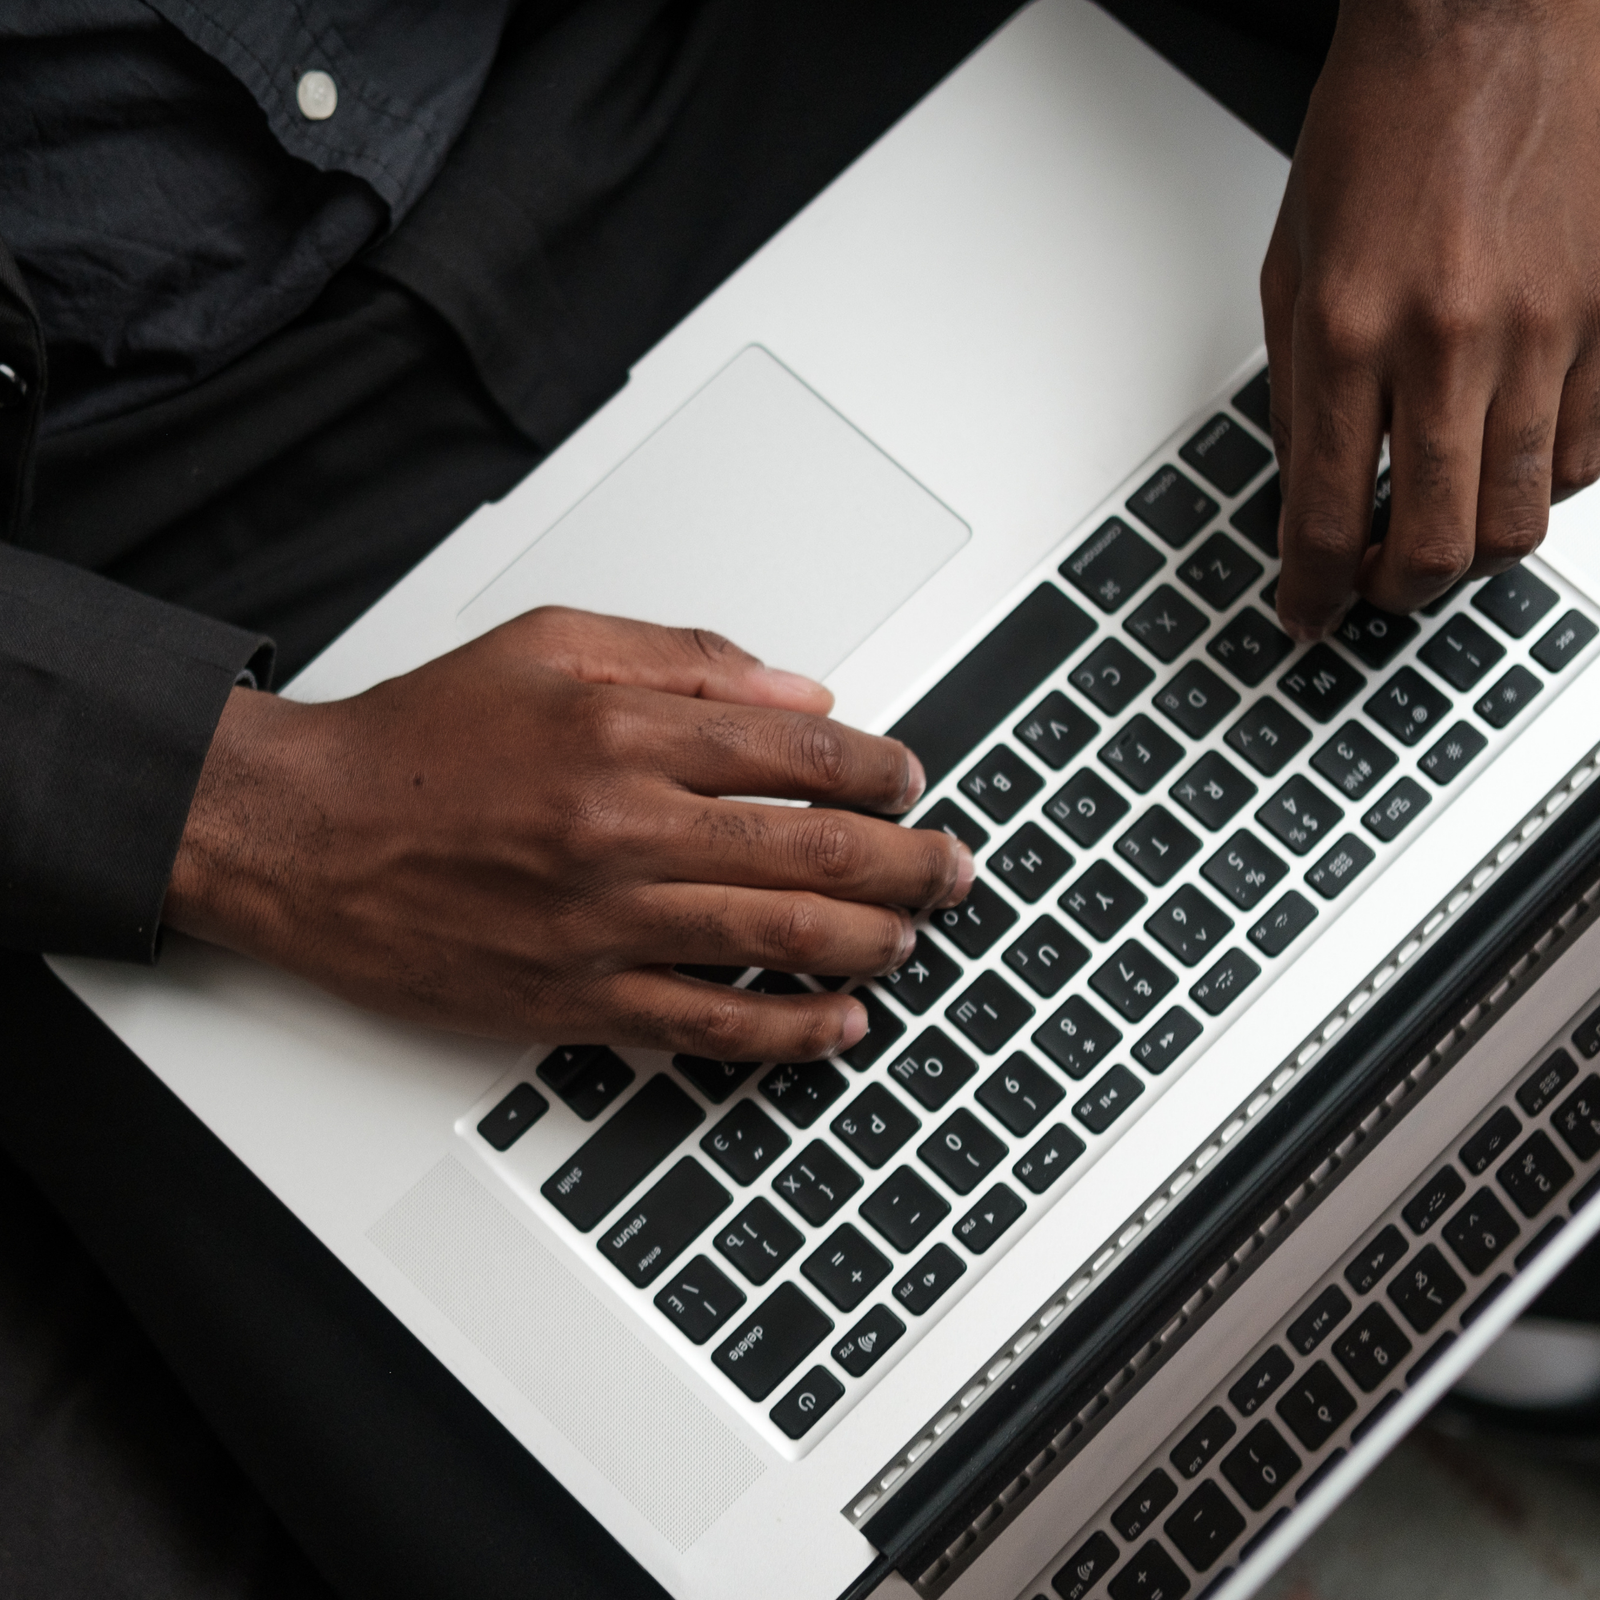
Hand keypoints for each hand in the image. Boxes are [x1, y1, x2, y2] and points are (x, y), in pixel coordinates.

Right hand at [163, 608, 971, 1058]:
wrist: (309, 834)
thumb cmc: (424, 739)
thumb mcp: (552, 645)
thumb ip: (687, 660)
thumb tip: (803, 695)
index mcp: (627, 733)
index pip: (803, 754)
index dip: (882, 771)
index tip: (910, 781)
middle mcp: (626, 829)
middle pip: (817, 853)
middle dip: (912, 863)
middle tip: (954, 869)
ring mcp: (605, 924)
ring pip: (781, 942)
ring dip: (872, 942)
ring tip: (911, 935)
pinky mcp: (575, 999)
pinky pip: (708, 1025)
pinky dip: (788, 1030)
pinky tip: (840, 1023)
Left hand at [1264, 0, 1599, 638]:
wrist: (1486, 19)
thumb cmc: (1382, 126)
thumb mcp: (1292, 266)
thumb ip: (1298, 391)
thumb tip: (1306, 491)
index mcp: (1345, 330)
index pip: (1324, 515)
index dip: (1312, 590)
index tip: (1307, 616)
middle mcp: (1446, 342)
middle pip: (1432, 544)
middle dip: (1394, 592)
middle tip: (1374, 585)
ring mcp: (1542, 331)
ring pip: (1518, 517)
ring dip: (1468, 551)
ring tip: (1436, 533)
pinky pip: (1585, 455)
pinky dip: (1540, 485)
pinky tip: (1504, 463)